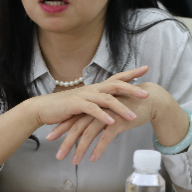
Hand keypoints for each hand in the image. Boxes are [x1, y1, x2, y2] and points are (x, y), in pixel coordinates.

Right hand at [30, 66, 150, 133]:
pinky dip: (103, 116)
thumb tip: (113, 107)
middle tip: (147, 94)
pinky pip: (92, 110)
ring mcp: (84, 96)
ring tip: (133, 117)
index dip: (131, 73)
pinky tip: (112, 122)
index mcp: (96, 88)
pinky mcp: (75, 105)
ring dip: (121, 108)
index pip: (116, 78)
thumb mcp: (85, 104)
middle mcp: (92, 89)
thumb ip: (99, 104)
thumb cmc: (65, 107)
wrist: (44, 108)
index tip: (146, 68)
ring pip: (107, 100)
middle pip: (116, 86)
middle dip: (132, 89)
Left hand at [47, 81, 185, 164]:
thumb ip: (100, 119)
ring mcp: (107, 115)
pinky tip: (93, 159)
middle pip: (77, 127)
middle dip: (66, 142)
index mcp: (94, 106)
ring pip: (89, 133)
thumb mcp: (110, 111)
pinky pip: (105, 137)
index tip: (50, 138)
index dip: (62, 128)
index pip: (73, 118)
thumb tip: (90, 130)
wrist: (150, 99)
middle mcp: (98, 109)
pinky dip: (98, 149)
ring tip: (74, 161)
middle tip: (58, 156)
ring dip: (80, 149)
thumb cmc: (130, 105)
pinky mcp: (119, 121)